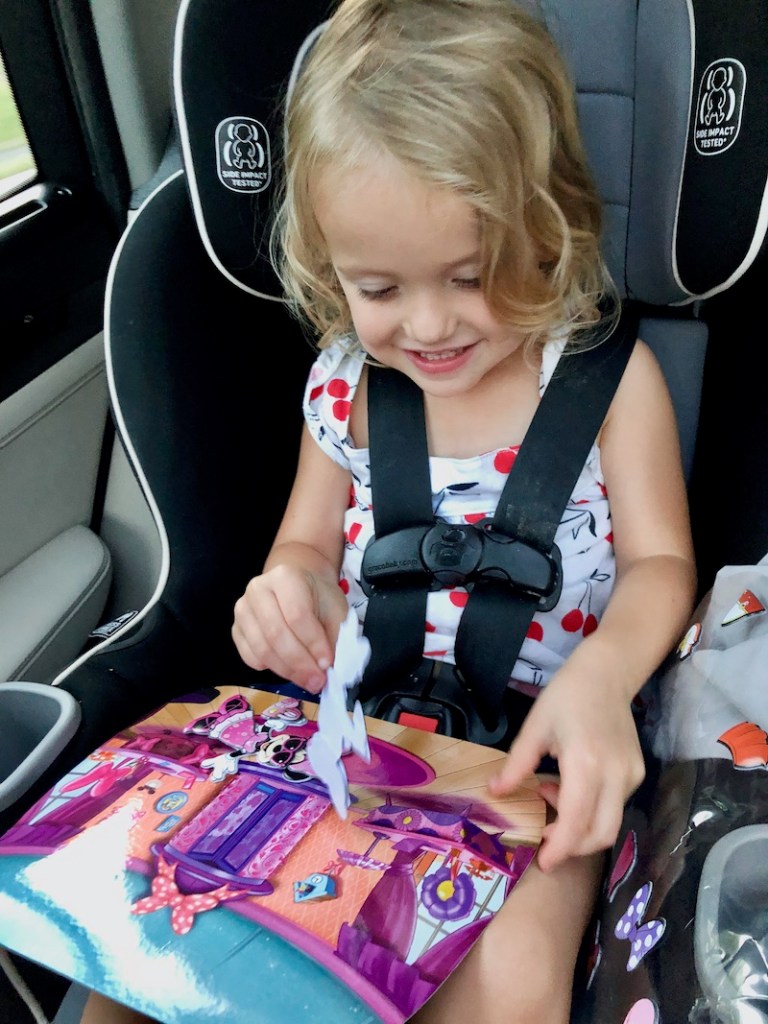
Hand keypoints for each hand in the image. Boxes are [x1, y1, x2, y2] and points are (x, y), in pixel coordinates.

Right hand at [232, 564, 348, 691]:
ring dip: (287, 670)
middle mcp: (258, 589)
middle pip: (275, 634)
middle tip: (317, 680)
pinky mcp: (236, 629)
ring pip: (261, 649)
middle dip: (299, 663)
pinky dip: (271, 669)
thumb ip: (335, 637)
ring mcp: (243, 610)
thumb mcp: (336, 611)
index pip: (297, 614)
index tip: (327, 663)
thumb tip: (329, 670)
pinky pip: (250, 657)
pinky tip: (289, 669)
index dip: (313, 643)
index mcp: (285, 577)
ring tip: (308, 680)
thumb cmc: (318, 599)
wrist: (297, 589)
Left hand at [487, 673, 644, 871]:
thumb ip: (516, 765)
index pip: (576, 822)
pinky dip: (590, 808)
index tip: (543, 861)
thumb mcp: (534, 727)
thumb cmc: (565, 696)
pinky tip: (569, 784)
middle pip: (601, 834)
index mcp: (586, 763)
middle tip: (544, 836)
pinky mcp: (637, 772)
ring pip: (609, 822)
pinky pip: (614, 805)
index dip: (560, 847)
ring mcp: (631, 775)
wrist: (606, 673)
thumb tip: (495, 793)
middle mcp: (615, 774)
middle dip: (572, 846)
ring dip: (579, 824)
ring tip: (549, 792)